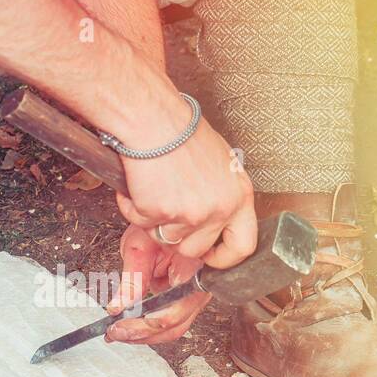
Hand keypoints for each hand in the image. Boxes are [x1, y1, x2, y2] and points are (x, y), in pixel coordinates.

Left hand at [104, 224, 210, 344]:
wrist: (174, 212)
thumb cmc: (161, 222)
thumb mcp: (140, 246)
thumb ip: (132, 280)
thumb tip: (117, 307)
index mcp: (193, 272)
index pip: (171, 313)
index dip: (142, 326)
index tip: (118, 327)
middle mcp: (201, 286)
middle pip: (175, 326)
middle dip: (142, 334)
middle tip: (114, 333)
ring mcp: (198, 292)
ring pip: (176, 326)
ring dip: (146, 332)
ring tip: (119, 329)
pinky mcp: (190, 295)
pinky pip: (174, 316)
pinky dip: (151, 322)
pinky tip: (131, 321)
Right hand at [113, 115, 257, 268]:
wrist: (155, 119)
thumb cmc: (182, 132)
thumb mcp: (220, 165)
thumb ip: (222, 196)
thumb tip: (213, 220)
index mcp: (238, 196)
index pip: (242, 245)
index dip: (224, 257)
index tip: (210, 254)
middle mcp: (218, 208)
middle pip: (196, 250)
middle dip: (177, 238)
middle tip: (167, 214)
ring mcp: (189, 214)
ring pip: (166, 239)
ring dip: (155, 220)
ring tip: (155, 188)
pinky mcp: (160, 212)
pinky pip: (140, 223)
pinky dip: (134, 206)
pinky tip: (140, 183)